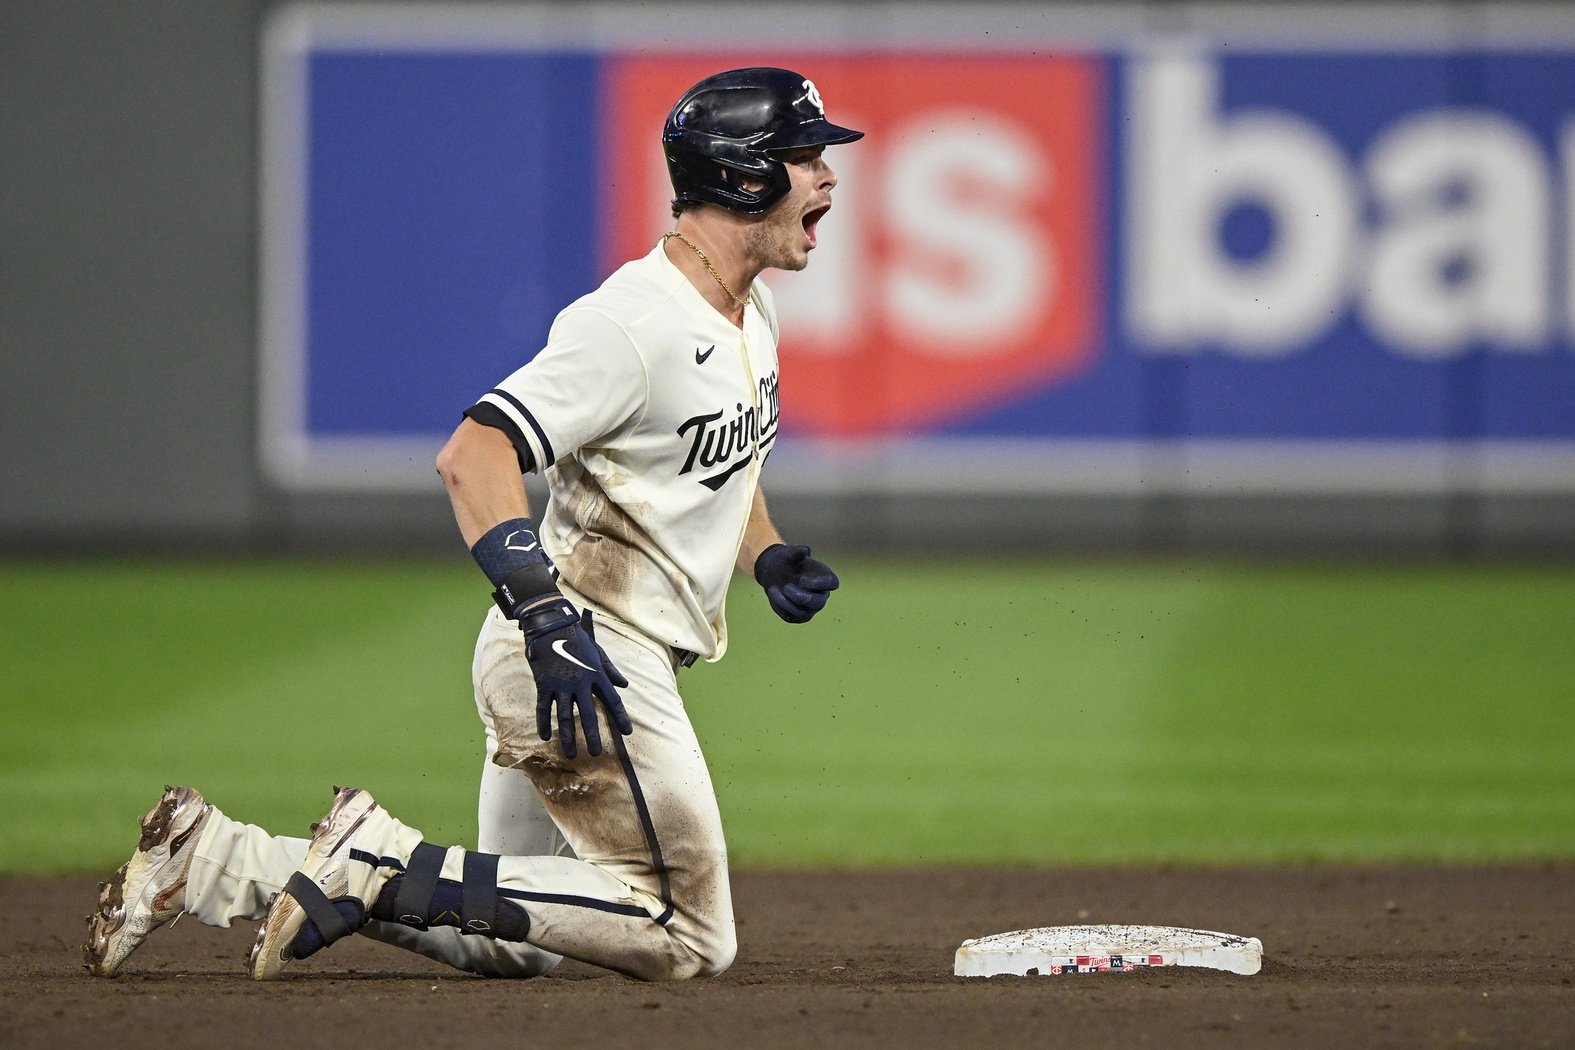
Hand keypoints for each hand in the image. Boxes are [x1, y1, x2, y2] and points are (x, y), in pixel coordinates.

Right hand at [524, 609, 631, 758]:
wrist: (551, 627)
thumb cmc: (576, 638)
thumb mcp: (598, 652)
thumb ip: (611, 670)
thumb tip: (625, 684)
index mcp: (597, 675)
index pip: (613, 700)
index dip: (621, 717)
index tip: (627, 732)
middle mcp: (581, 683)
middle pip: (589, 714)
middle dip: (592, 735)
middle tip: (596, 753)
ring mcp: (562, 685)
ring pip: (566, 716)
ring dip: (568, 737)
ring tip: (570, 754)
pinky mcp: (545, 684)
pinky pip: (544, 708)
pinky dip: (543, 723)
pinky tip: (545, 737)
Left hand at [754, 543, 839, 622]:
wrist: (774, 571)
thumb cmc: (786, 560)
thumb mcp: (788, 553)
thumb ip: (797, 551)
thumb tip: (805, 550)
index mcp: (825, 578)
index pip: (832, 583)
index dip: (820, 583)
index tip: (802, 579)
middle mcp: (821, 595)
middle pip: (818, 603)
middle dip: (802, 597)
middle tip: (786, 586)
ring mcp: (810, 608)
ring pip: (803, 612)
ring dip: (786, 602)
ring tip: (772, 588)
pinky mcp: (797, 616)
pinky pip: (790, 616)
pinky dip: (779, 606)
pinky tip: (772, 593)